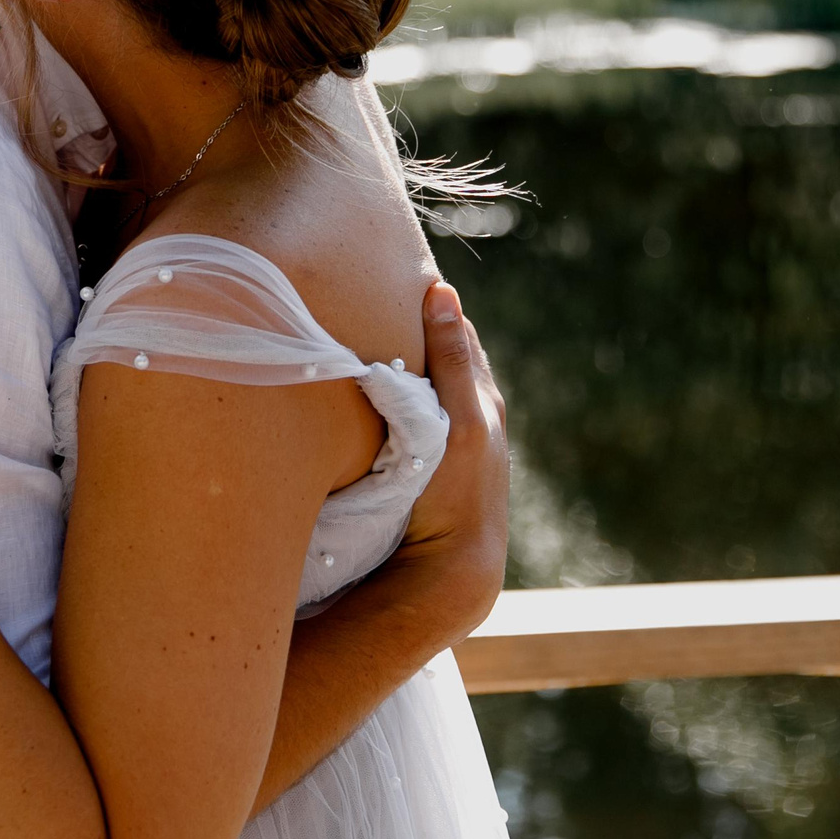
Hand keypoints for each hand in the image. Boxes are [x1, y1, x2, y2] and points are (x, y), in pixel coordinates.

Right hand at [393, 280, 510, 633]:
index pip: (455, 333)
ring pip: (420, 386)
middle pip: (439, 357)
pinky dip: (387, 393)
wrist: (448, 568)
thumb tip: (441, 291)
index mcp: (482, 399)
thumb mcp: (460, 417)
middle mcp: (467, 418)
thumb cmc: (458, 490)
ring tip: (357, 329)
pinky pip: (403, 415)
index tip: (394, 270)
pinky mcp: (418, 466)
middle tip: (368, 290)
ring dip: (397, 360)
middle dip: (412, 325)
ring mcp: (442, 444)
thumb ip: (452, 358)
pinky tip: (360, 393)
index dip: (430, 304)